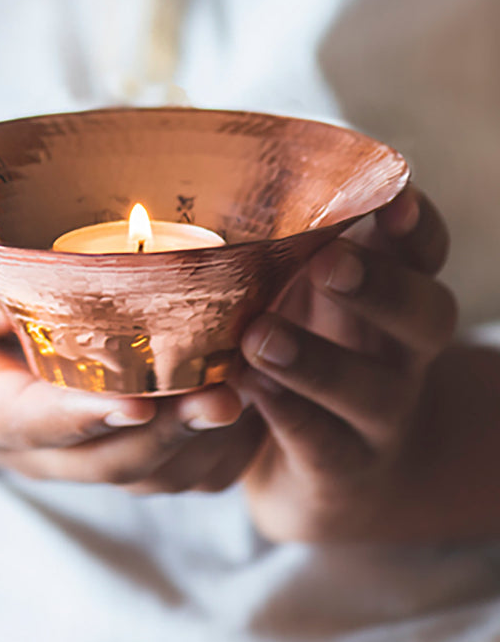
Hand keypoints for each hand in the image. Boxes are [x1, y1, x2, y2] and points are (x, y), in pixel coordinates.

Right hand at [0, 258, 263, 493]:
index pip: (40, 421)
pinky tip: (248, 408)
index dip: (90, 416)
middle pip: (109, 457)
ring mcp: (71, 456)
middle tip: (225, 395)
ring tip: (252, 397)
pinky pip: (159, 469)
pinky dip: (205, 451)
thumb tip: (15, 291)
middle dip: (170, 431)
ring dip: (198, 443)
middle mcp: (38, 449)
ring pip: (143, 470)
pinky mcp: (98, 448)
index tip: (139, 404)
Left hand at [238, 185, 457, 541]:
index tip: (395, 196)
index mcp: (393, 296)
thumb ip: (285, 246)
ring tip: (260, 337)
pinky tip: (250, 391)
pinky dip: (290, 414)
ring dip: (318, 361)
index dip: (416, 225)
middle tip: (329, 263)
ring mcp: (383, 415)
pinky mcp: (345, 466)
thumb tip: (215, 169)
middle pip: (427, 317)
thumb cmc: (312, 352)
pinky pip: (324, 442)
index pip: (424, 254)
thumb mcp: (303, 294)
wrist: (340, 472)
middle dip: (382, 287)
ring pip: (373, 389)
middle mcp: (402, 353)